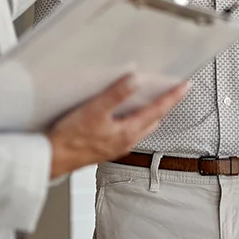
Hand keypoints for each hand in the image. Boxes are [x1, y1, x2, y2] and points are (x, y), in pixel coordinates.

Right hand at [48, 75, 188, 178]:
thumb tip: (135, 80)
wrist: (53, 159)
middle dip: (165, 104)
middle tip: (173, 89)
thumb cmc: (71, 138)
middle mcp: (127, 141)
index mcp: (128, 132)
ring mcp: (118, 145)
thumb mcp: (95, 110)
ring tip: (154, 96)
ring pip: (142, 126)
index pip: (158, 110)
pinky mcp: (108, 146)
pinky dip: (135, 118)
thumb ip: (116, 95)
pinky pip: (130, 129)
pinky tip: (126, 111)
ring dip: (151, 112)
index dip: (172, 96)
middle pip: (154, 119)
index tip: (185, 86)